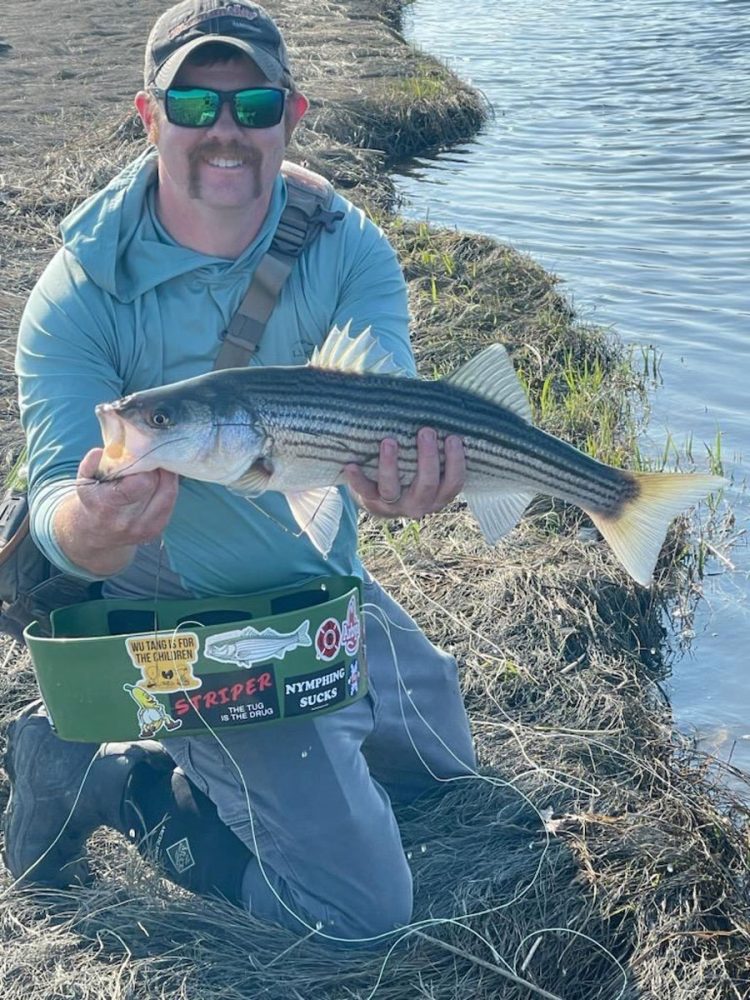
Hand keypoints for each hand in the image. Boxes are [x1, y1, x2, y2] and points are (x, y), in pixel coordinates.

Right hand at [54, 448, 179, 575]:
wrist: (94, 534)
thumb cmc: (91, 501)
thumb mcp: (83, 481)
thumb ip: (90, 464)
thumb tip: (101, 452)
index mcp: (108, 506)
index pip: (141, 481)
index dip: (144, 464)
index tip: (139, 455)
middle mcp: (127, 521)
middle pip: (157, 485)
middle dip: (155, 468)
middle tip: (149, 457)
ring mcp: (145, 528)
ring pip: (169, 493)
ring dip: (166, 476)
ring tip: (156, 466)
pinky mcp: (157, 529)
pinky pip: (170, 501)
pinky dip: (168, 487)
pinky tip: (160, 479)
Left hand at [343, 428, 464, 518]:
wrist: (383, 500)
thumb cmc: (414, 472)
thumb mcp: (430, 466)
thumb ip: (438, 448)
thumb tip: (444, 408)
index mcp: (438, 496)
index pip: (453, 483)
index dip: (456, 462)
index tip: (453, 438)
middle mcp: (418, 504)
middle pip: (427, 485)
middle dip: (428, 457)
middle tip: (426, 431)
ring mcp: (394, 505)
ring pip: (392, 489)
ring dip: (390, 465)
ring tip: (389, 441)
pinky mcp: (371, 502)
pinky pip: (364, 491)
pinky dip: (357, 479)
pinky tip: (351, 464)